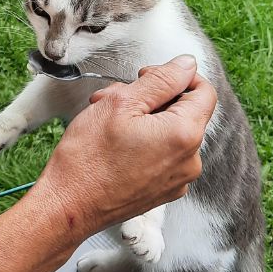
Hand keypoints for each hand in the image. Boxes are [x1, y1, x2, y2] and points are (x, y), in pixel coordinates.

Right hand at [35, 55, 216, 240]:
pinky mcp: (164, 191)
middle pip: (184, 111)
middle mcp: (190, 161)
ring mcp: (178, 180)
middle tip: (114, 98)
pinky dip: (143, 143)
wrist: (68, 207)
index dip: (176, 76)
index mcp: (185, 135)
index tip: (146, 78)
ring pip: (170, 132)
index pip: (203, 91)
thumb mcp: (121, 103)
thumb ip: (161, 80)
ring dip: (143, 119)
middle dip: (151, 98)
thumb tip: (186, 64)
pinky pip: (163, 155)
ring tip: (106, 122)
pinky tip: (114, 144)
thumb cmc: (88, 158)